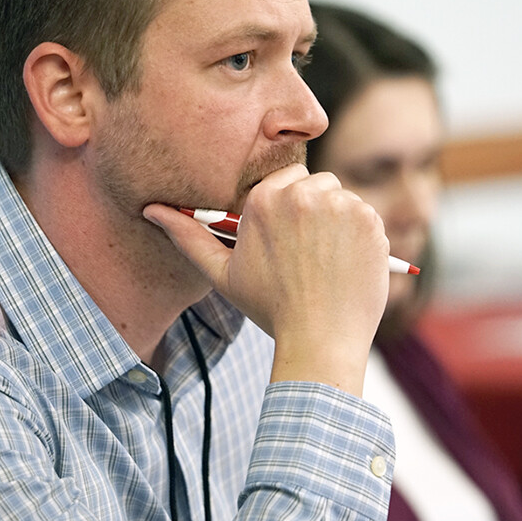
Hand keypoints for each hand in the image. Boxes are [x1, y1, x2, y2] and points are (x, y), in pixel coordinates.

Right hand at [143, 164, 389, 395]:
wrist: (320, 340)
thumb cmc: (269, 308)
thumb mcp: (223, 273)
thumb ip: (189, 236)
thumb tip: (151, 210)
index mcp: (264, 198)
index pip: (284, 180)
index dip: (289, 210)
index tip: (290, 240)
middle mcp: (303, 193)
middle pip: (315, 184)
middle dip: (314, 211)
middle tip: (309, 254)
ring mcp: (340, 205)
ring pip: (342, 198)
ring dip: (338, 221)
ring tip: (327, 261)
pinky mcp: (369, 221)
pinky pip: (367, 215)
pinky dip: (361, 236)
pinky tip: (347, 264)